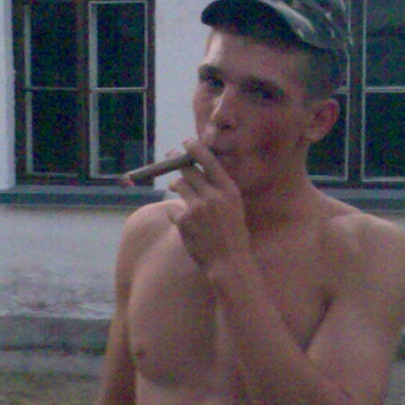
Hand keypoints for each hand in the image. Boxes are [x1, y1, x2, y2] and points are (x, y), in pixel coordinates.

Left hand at [167, 140, 251, 268]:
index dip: (196, 148)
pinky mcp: (184, 221)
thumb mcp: (234, 207)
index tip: (187, 142)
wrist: (229, 263)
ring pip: (177, 185)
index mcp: (229, 190)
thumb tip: (201, 173)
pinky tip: (184, 221)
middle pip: (188, 170)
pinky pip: (173, 208)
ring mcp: (196, 208)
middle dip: (176, 160)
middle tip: (170, 155)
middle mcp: (212, 196)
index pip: (209, 160)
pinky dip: (176, 212)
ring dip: (175, 185)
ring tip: (175, 187)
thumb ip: (219, 190)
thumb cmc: (234, 235)